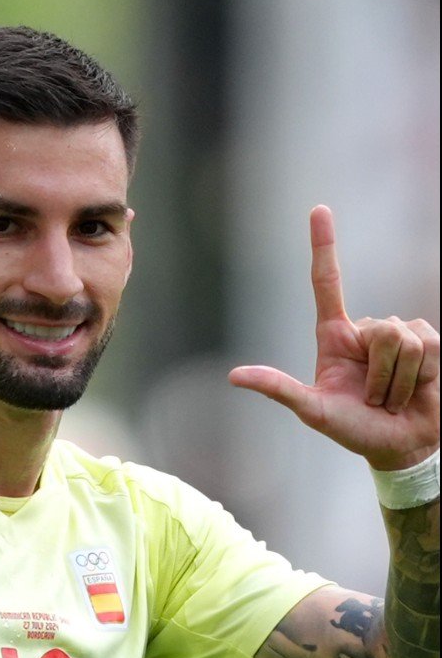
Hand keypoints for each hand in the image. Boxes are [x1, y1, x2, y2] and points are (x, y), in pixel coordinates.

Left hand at [229, 206, 439, 470]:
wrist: (402, 447)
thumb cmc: (355, 430)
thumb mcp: (313, 412)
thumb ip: (279, 389)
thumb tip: (235, 376)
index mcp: (334, 337)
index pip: (327, 283)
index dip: (324, 246)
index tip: (319, 210)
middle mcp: (366, 330)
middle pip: (376, 328)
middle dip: (377, 372)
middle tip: (372, 399)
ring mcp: (401, 334)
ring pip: (401, 337)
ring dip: (396, 379)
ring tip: (391, 397)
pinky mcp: (431, 344)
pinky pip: (428, 346)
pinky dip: (420, 376)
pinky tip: (418, 390)